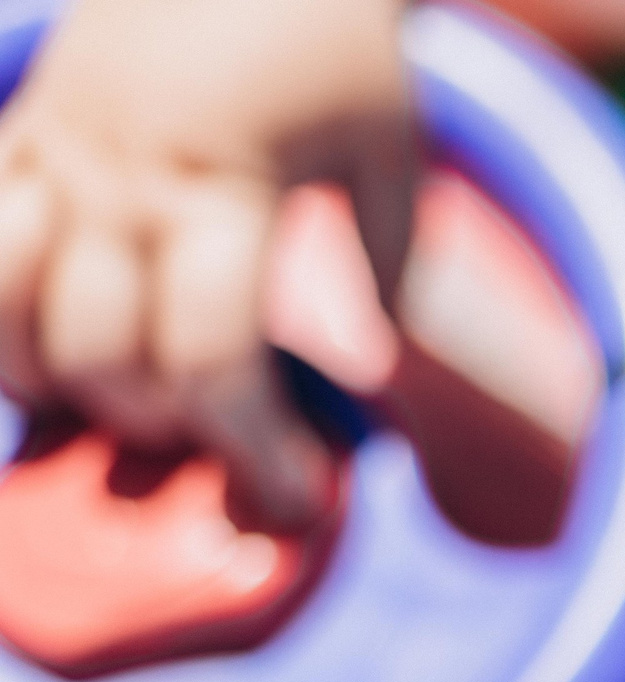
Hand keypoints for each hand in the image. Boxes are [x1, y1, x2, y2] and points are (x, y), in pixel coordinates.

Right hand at [0, 0, 411, 526]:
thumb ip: (386, 262)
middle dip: (163, 429)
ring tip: (127, 411)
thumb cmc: (336, 45)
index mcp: (226, 189)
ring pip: (14, 314)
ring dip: (61, 386)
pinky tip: (35, 361)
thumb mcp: (390, 152)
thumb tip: (374, 370)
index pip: (212, 360)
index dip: (249, 447)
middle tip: (223, 452)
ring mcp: (57, 151)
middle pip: (107, 357)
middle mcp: (124, 177)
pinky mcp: (19, 129)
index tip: (293, 497)